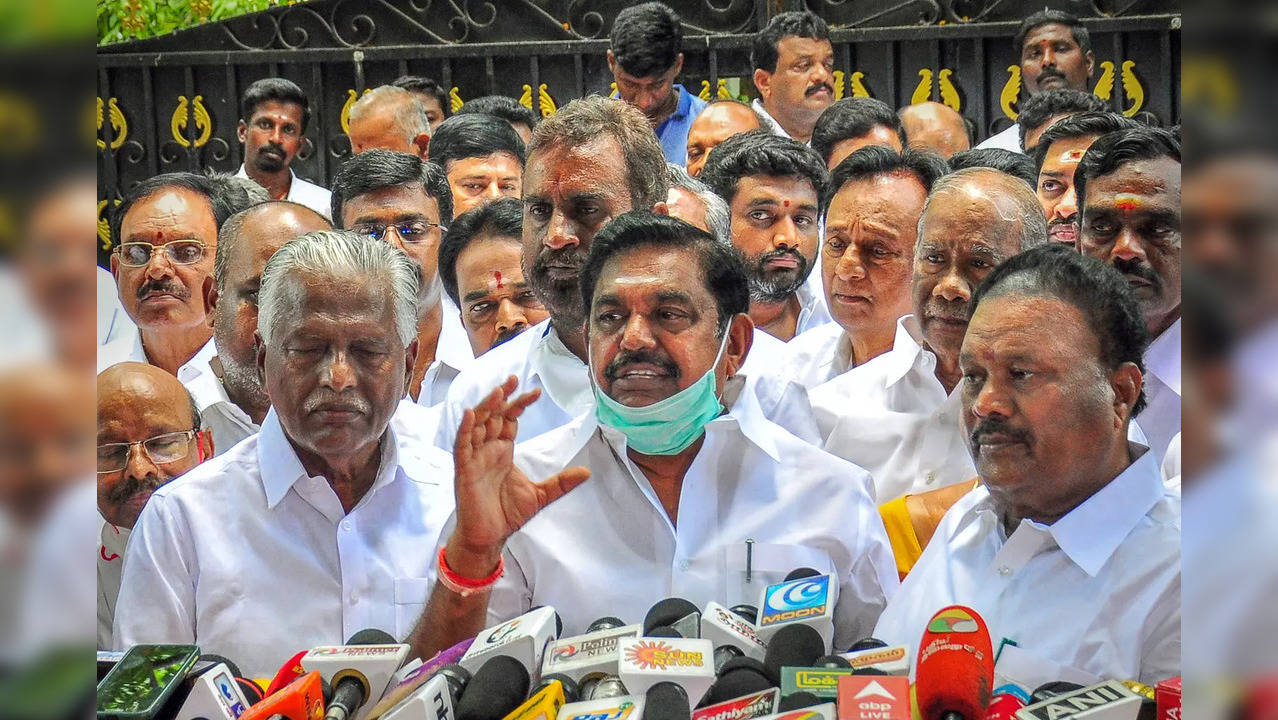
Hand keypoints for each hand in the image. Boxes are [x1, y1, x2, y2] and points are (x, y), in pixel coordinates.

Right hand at [447, 376, 589, 576]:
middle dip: (501, 397)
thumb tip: (587, 472)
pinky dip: (465, 429)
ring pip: (477, 425)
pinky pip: (462, 446)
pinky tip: (471, 415)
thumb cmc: (507, 514)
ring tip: (498, 391)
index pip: (510, 420)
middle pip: (493, 416)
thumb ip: (561, 482)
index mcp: (503, 452)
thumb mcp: (541, 495)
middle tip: (513, 378)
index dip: (519, 404)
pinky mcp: (464, 471)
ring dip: (485, 407)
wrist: (489, 537)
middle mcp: (487, 450)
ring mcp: (474, 459)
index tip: (535, 392)